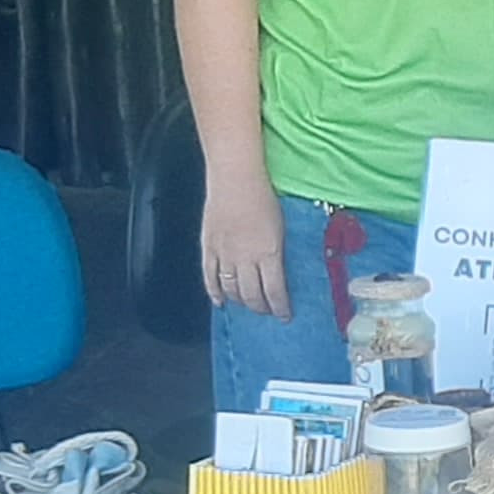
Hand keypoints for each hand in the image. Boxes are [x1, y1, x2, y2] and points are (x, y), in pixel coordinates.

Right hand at [202, 171, 289, 320]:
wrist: (236, 178)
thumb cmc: (264, 196)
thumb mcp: (281, 227)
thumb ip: (278, 252)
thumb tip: (279, 270)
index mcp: (268, 254)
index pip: (275, 291)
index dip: (280, 308)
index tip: (285, 316)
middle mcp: (245, 259)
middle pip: (252, 295)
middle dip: (261, 308)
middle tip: (267, 311)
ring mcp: (224, 255)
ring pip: (231, 289)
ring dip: (240, 301)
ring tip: (248, 305)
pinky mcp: (208, 247)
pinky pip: (209, 277)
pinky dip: (214, 292)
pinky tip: (220, 302)